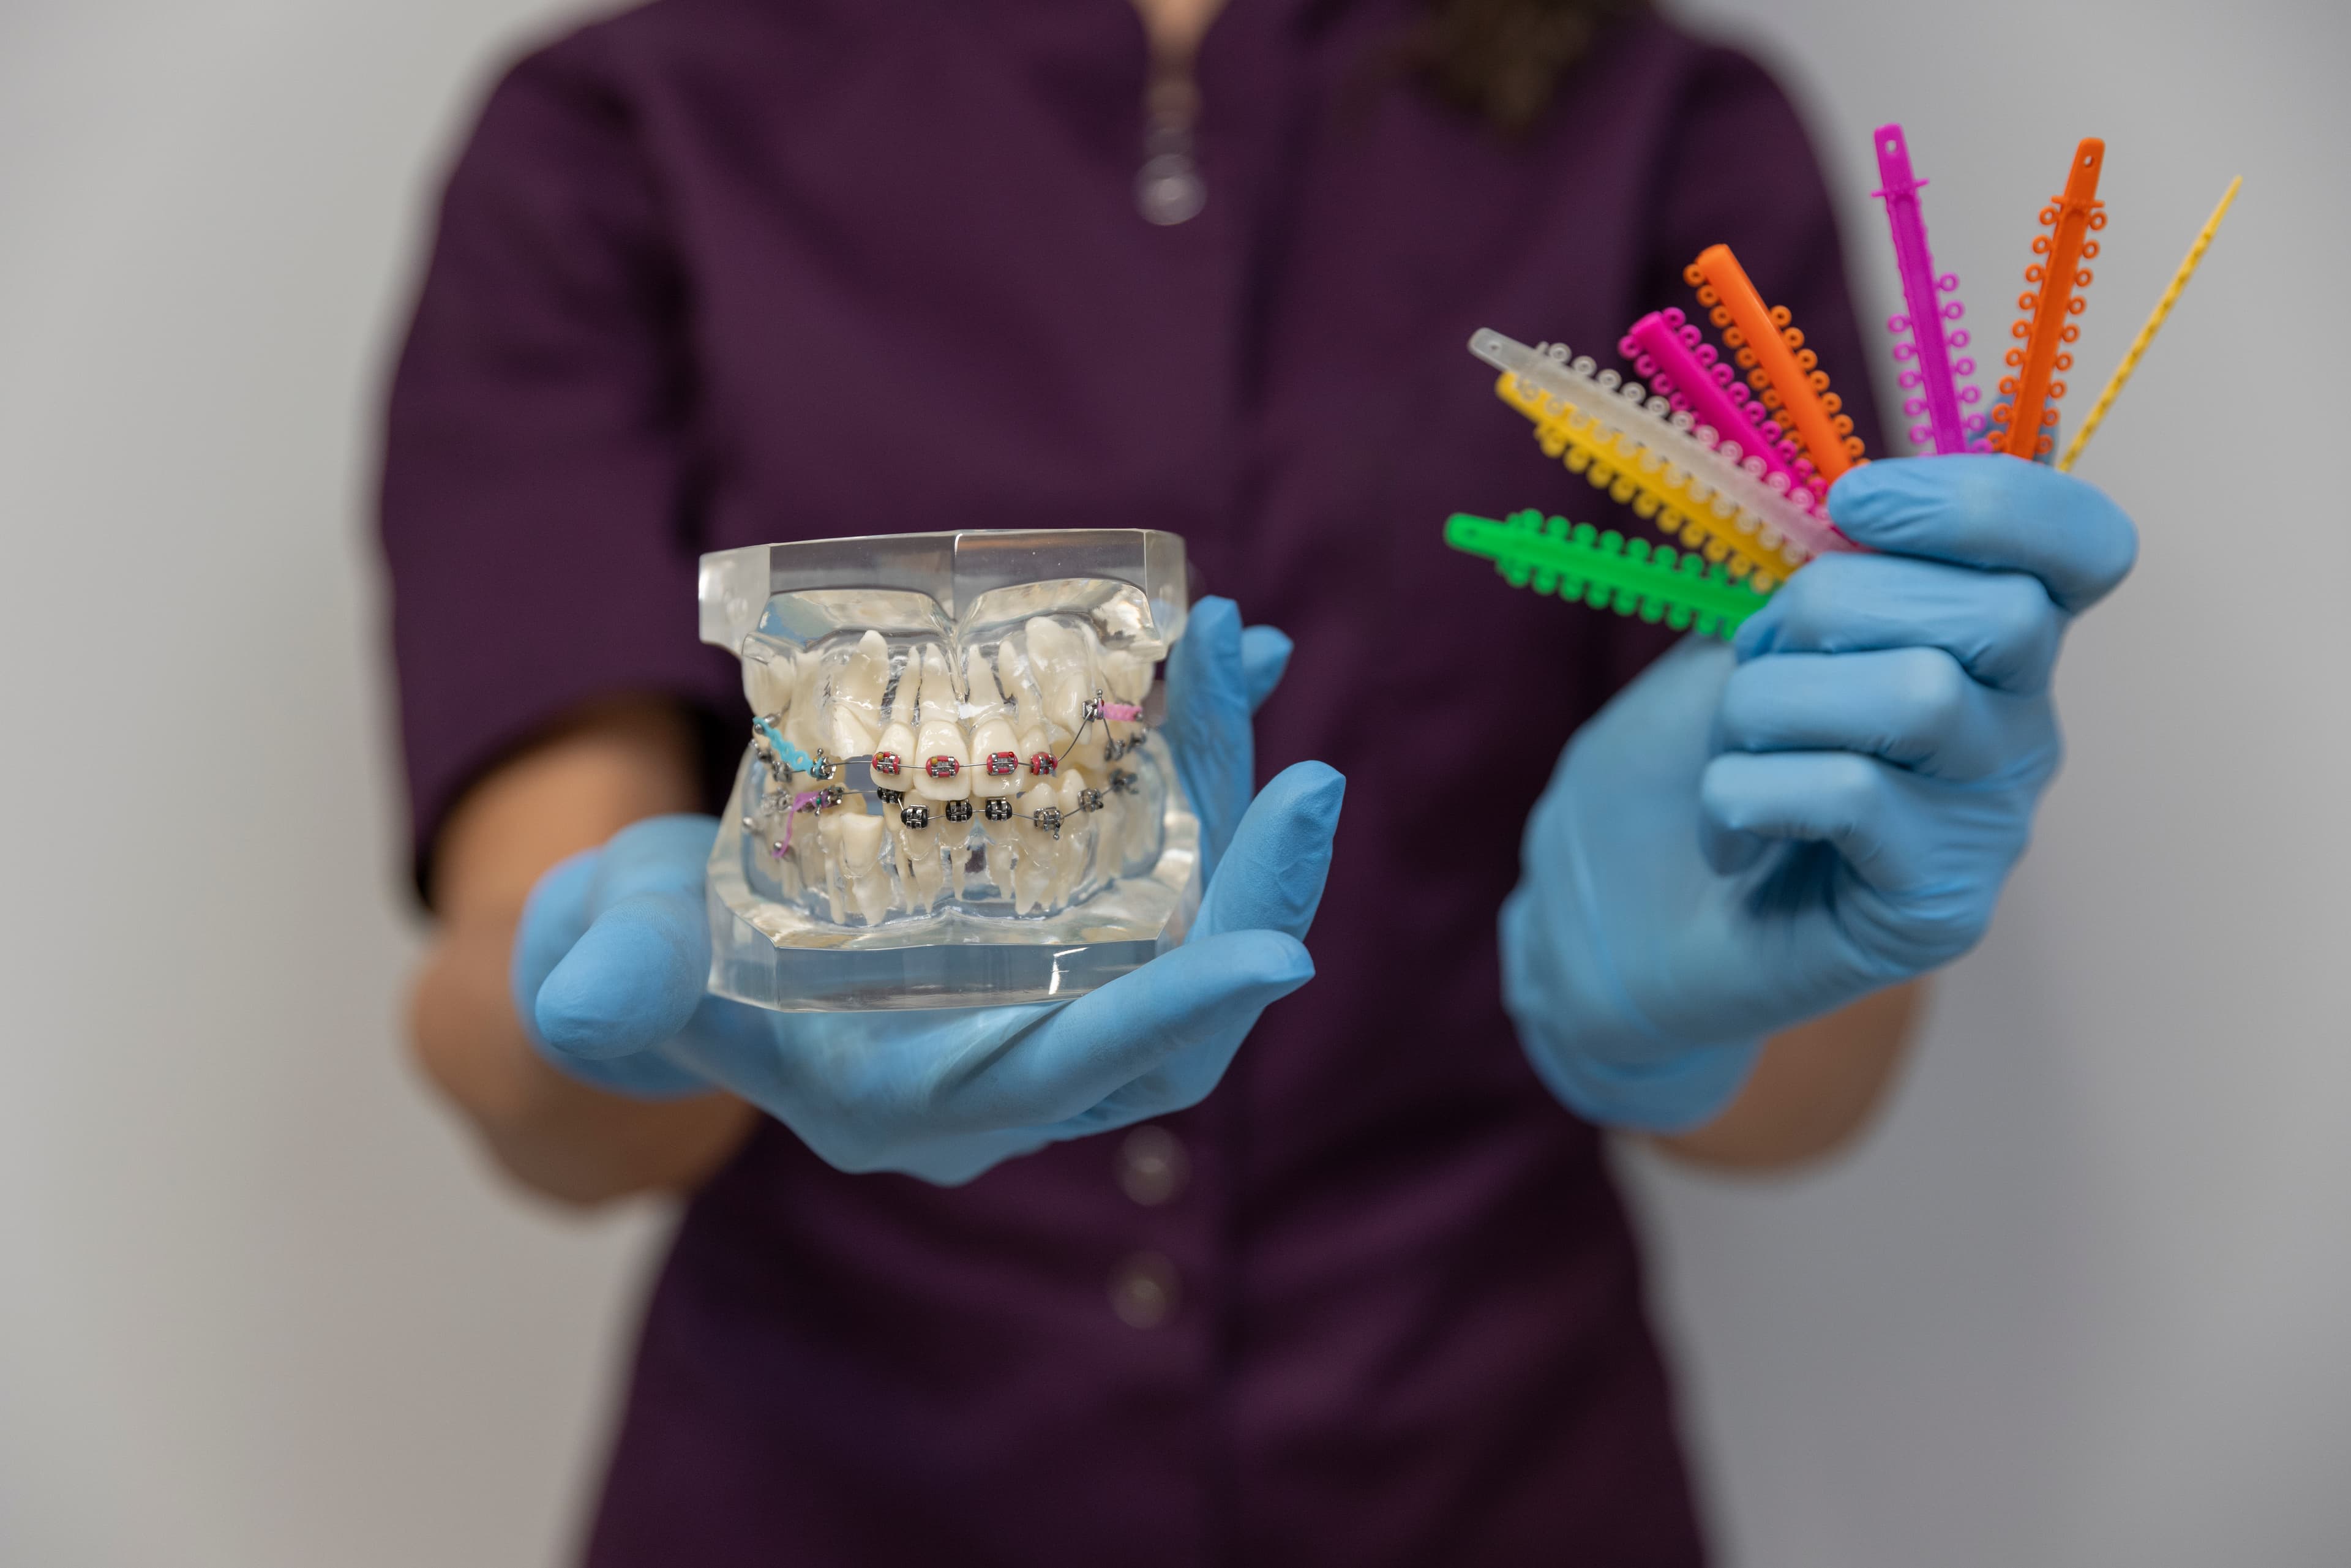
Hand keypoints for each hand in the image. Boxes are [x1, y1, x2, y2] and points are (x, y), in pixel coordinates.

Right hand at [510, 598, 1342, 1183]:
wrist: (670, 942)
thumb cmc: (643, 958)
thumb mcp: (614, 962)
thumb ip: (611, 981)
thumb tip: (593, 999)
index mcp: (924, 1098)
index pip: (1081, 1075)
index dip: (1179, 1019)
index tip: (1282, 952)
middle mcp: (1012, 1055)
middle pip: (1180, 1004)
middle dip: (1255, 898)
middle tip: (1310, 780)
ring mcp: (1045, 979)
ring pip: (1183, 906)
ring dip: (1227, 790)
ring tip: (1243, 656)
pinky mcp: (1054, 903)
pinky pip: (1159, 841)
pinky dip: (1194, 753)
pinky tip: (1215, 656)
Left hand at [1502, 456, 2136, 1129]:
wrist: (1612, 916)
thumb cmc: (1682, 758)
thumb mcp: (1743, 628)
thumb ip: (1823, 559)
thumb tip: (1895, 478)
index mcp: (1986, 641)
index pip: (2082, 545)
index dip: (1986, 502)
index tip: (1853, 505)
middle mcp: (2019, 732)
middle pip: (1999, 612)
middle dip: (1831, 608)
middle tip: (1752, 666)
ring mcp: (1989, 827)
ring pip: (1918, 695)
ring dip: (1771, 706)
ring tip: (1730, 754)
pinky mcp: (1939, 911)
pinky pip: (1851, 794)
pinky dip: (1747, 794)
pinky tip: (1727, 838)